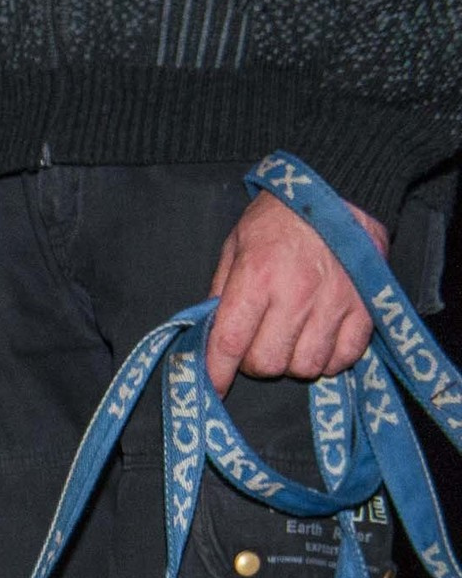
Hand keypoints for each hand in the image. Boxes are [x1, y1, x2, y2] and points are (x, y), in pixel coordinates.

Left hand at [207, 192, 390, 393]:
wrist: (338, 189)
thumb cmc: (279, 217)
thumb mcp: (236, 246)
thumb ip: (222, 292)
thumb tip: (210, 335)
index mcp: (258, 277)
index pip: (229, 343)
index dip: (216, 374)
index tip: (212, 388)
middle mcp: (297, 293)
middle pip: (268, 363)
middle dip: (255, 362)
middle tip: (257, 342)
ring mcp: (335, 301)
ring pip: (306, 366)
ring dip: (293, 361)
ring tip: (290, 339)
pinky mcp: (367, 305)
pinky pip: (345, 357)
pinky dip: (330, 358)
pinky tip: (320, 340)